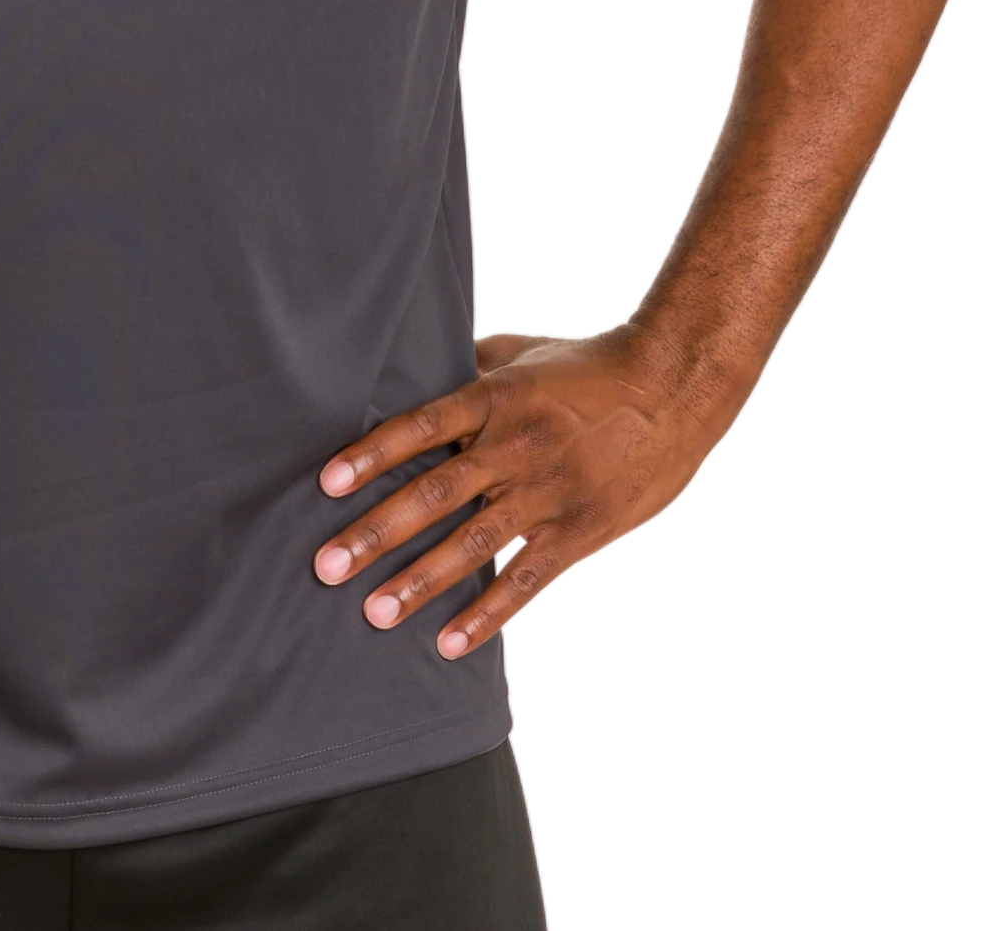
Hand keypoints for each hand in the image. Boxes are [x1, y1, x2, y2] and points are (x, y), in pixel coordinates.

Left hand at [309, 323, 726, 657]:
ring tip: (374, 613)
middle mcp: (515, 447)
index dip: (372, 454)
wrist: (671, 387)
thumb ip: (468, 368)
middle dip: (377, 533)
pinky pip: (525, 580)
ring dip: (420, 582)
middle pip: (435, 493)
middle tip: (328, 566)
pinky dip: (486, 615)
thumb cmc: (588, 365)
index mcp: (494, 398)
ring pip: (473, 544)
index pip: (420, 426)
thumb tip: (415, 371)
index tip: (325, 484)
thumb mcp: (522, 353)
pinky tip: (447, 644)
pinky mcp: (577, 532)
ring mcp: (547, 493)